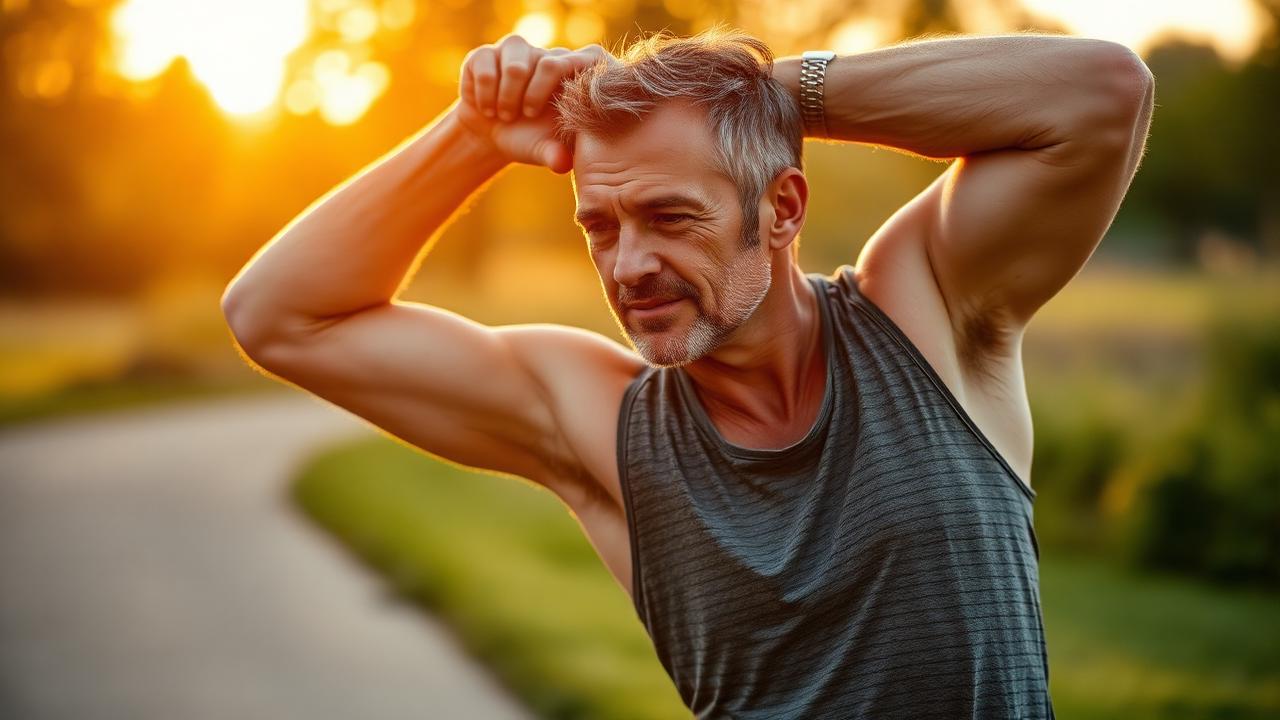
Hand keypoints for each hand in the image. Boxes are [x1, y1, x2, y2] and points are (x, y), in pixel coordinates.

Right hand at [455, 34, 618, 173]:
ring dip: (505, 99)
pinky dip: (484, 96)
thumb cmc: (529, 139)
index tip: (539, 114)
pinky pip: (484, 70)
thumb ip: (557, 154)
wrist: (490, 136)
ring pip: (514, 67)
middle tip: (523, 117)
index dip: (557, 87)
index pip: (581, 59)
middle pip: (544, 64)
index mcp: (571, 71)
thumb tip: (563, 164)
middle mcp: (545, 53)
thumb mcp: (544, 149)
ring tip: (504, 114)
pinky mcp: (485, 53)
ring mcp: (516, 49)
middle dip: (529, 99)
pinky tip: (486, 107)